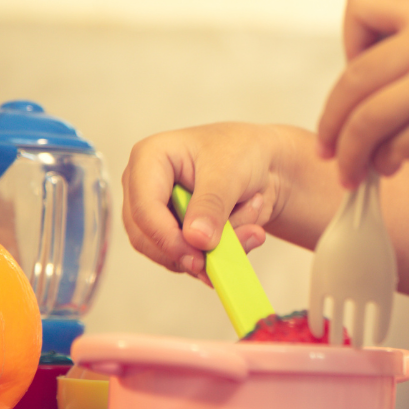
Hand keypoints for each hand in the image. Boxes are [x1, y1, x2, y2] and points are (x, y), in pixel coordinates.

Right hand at [121, 123, 290, 282]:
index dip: (168, 238)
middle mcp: (145, 188)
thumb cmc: (242, 150)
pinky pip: (190, 259)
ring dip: (216, 248)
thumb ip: (212, 205)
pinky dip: (222, 252)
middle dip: (194, 248)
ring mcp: (159, 214)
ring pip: (171, 254)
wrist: (264, 163)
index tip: (198, 257)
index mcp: (149, 159)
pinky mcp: (176, 234)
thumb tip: (195, 239)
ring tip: (251, 220)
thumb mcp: (230, 171)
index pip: (144, 208)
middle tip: (231, 249)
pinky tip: (248, 228)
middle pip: (148, 238)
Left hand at [318, 0, 408, 185]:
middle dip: (333, 117)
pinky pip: (393, 147)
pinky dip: (384, 163)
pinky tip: (390, 169)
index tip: (359, 66)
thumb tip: (385, 62)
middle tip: (330, 143)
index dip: (351, 39)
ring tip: (350, 170)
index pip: (362, 3)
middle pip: (352, 77)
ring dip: (349, 152)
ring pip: (364, 119)